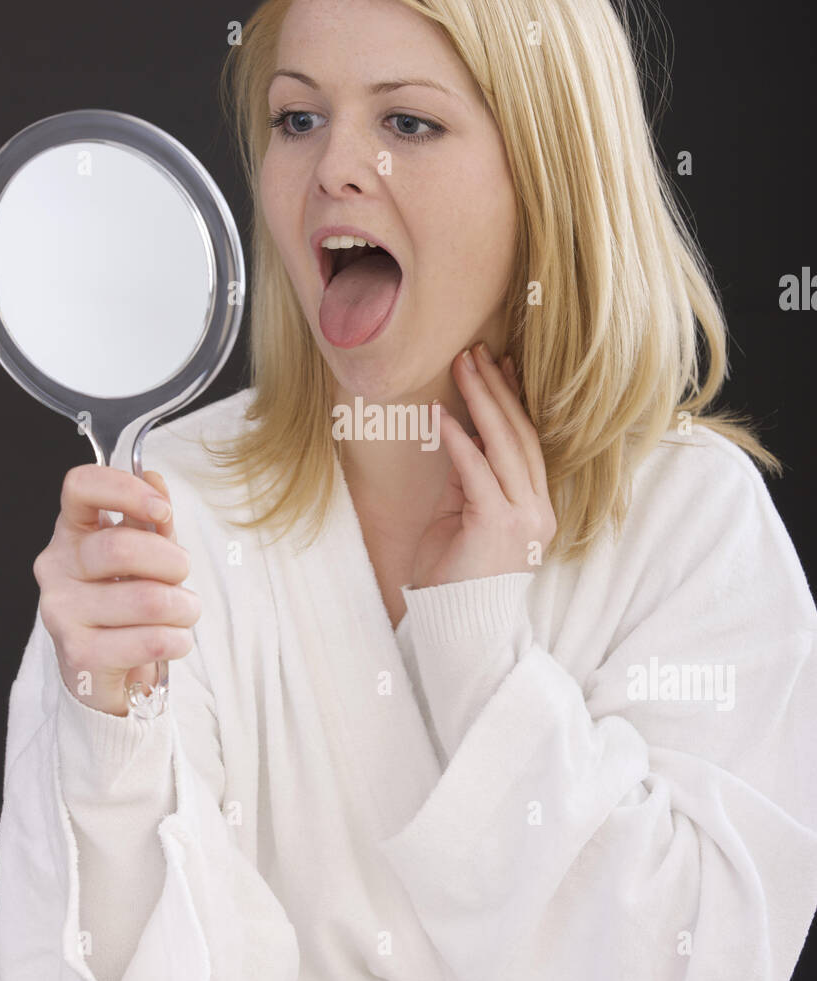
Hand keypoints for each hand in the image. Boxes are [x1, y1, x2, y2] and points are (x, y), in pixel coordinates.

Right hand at [33, 465, 200, 715]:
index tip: (161, 510)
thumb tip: (153, 477)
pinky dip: (178, 639)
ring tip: (184, 613)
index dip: (126, 490)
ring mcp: (61, 611)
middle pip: (121, 546)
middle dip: (173, 562)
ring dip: (185, 608)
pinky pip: (150, 640)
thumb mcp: (145, 554)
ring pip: (146, 599)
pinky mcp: (79, 654)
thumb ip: (151, 518)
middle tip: (182, 577)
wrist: (108, 671)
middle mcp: (56, 567)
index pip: (80, 486)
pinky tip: (173, 640)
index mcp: (72, 532)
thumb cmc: (128, 602)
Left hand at [410, 343, 555, 588]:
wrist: (456, 628)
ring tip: (463, 367)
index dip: (514, 401)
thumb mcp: (463, 516)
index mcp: (535, 508)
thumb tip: (463, 432)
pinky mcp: (496, 526)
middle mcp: (537, 510)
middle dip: (497, 390)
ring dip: (481, 402)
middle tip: (477, 352)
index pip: (527, 443)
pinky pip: (477, 473)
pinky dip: (459, 441)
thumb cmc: (455, 577)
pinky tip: (443, 416)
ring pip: (505, 446)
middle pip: (520, 435)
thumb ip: (470, 477)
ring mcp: (522, 518)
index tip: (501, 366)